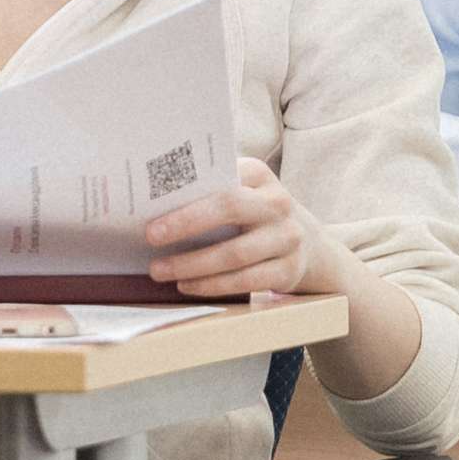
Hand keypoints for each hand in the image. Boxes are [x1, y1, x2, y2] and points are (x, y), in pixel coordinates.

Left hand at [144, 157, 339, 297]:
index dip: (189, 188)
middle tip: (150, 236)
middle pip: (229, 208)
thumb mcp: (242, 192)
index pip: (222, 176)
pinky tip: (187, 285)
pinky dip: (211, 285)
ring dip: (192, 264)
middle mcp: (277, 202)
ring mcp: (287, 237)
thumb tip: (152, 201)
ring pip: (235, 253)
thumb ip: (209, 189)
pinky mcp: (288, 269)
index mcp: (259, 174)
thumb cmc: (254, 215)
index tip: (152, 204)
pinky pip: (245, 280)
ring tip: (159, 270)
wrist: (308, 244)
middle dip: (185, 223)